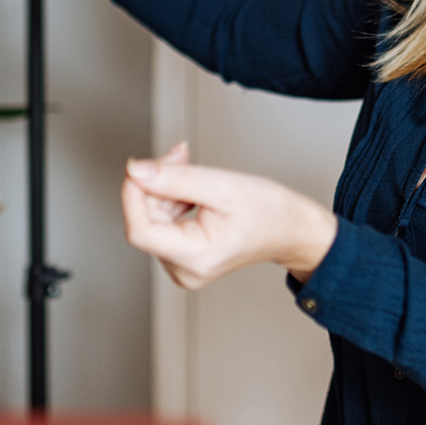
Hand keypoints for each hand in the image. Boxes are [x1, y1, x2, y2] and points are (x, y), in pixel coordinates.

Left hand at [121, 143, 339, 289]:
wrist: (292, 229)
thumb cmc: (269, 212)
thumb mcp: (222, 186)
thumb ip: (175, 179)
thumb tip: (137, 171)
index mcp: (195, 258)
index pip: (139, 230)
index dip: (133, 194)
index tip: (141, 166)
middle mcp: (184, 270)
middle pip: (146, 220)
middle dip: (155, 183)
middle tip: (179, 154)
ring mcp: (183, 267)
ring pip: (152, 219)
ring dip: (164, 188)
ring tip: (191, 168)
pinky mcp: (184, 257)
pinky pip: (163, 223)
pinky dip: (172, 199)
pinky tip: (192, 189)